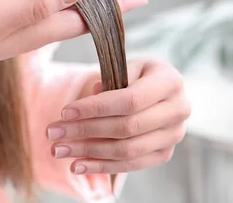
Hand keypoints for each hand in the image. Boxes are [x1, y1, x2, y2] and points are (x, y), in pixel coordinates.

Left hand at [46, 60, 189, 174]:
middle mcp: (178, 110)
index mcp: (170, 82)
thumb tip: (94, 94)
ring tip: (59, 150)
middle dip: (85, 131)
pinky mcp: (165, 154)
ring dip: (89, 152)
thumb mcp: (127, 65)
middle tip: (54, 133)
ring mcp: (173, 135)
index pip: (129, 100)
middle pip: (126, 127)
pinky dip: (102, 166)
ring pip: (127, 150)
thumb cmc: (139, 74)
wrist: (161, 89)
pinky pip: (131, 165)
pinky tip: (77, 165)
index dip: (96, 108)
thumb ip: (111, 77)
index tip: (65, 111)